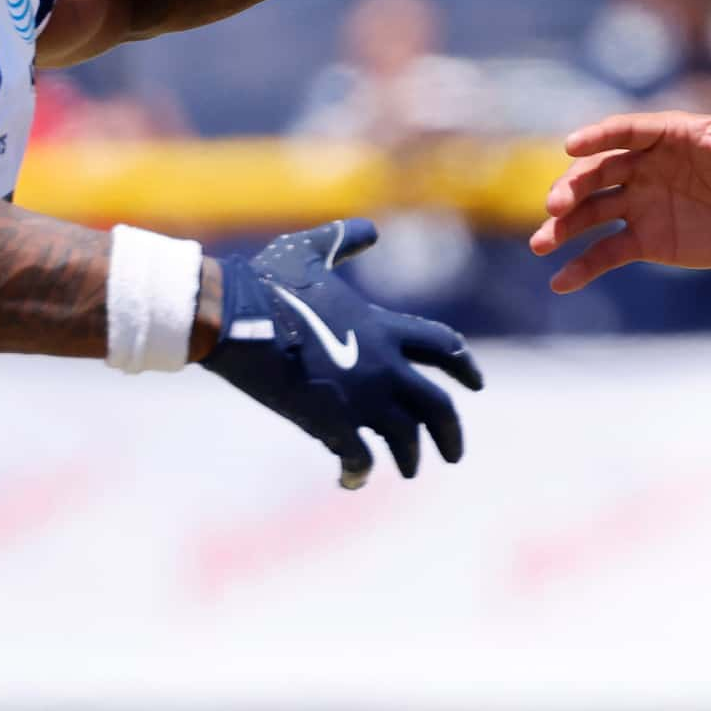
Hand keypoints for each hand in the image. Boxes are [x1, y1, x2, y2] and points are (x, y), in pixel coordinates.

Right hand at [202, 220, 484, 488]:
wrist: (235, 317)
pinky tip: (351, 482)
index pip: (445, 347)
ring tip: (408, 469)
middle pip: (438, 406)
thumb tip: (368, 228)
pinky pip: (358, 459)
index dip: (466, 367)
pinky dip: (358, 473)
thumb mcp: (312, 251)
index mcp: (384, 326)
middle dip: (451, 433)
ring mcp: (361, 397)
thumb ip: (344, 239)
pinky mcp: (332, 423)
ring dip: (410, 457)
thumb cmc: (268, 282)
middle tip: (454, 454)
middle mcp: (385, 365)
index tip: (476, 385)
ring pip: (405, 438)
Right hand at [530, 79, 710, 291]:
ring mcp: (640, 203)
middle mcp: (644, 166)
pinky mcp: (645, 239)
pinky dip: (582, 266)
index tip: (572, 146)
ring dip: (563, 226)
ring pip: (592, 212)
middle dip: (572, 186)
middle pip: (598, 172)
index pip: (625, 132)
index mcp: (666, 135)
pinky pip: (607, 252)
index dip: (598, 137)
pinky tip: (560, 282)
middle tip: (554, 206)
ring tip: (541, 244)